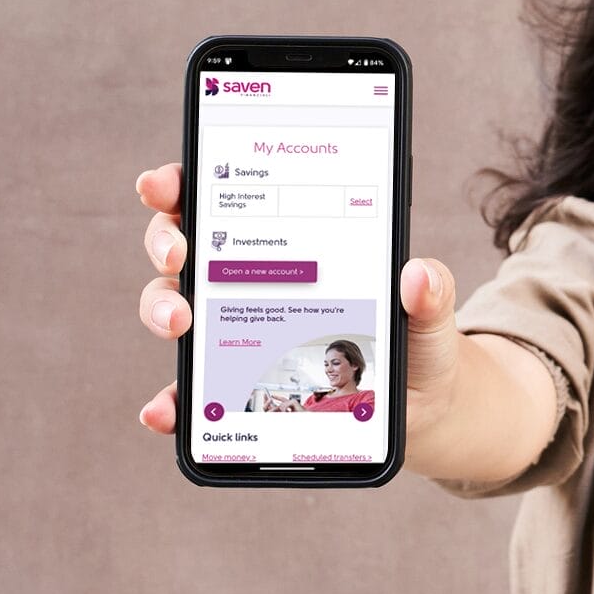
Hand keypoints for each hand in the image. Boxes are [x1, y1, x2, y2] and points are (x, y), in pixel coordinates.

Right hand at [133, 163, 463, 435]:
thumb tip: (419, 274)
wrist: (420, 406)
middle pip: (187, 244)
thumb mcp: (429, 317)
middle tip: (179, 254)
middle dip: (167, 239)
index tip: (165, 184)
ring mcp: (239, 329)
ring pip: (176, 305)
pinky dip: (172, 399)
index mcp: (294, 242)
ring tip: (177, 323)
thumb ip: (433, 295)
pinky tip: (166, 410)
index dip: (185, 183)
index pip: (227, 198)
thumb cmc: (416, 341)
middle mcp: (253, 278)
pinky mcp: (236, 384)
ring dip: (161, 308)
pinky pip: (192, 389)